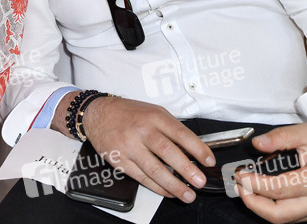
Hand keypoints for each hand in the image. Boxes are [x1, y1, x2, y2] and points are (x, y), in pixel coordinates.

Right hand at [81, 96, 214, 202]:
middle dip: (187, 170)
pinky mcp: (120, 160)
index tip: (208, 160)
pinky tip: (168, 191)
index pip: (181, 134)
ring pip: (154, 169)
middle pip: (168, 152)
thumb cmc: (128, 113)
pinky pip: (141, 177)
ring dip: (173, 184)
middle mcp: (142, 131)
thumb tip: (192, 149)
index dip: (197, 149)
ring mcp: (130, 146)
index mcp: (155, 117)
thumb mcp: (153, 112)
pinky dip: (156, 187)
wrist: (98, 113)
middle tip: (200, 181)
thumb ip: (171, 128)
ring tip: (187, 194)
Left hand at [235, 123, 306, 222]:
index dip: (254, 184)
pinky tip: (264, 195)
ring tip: (248, 191)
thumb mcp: (306, 133)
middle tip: (240, 188)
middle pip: (279, 215)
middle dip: (254, 203)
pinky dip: (274, 209)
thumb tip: (258, 144)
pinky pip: (292, 217)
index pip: (277, 190)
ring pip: (284, 219)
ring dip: (262, 208)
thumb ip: (280, 137)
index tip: (241, 175)